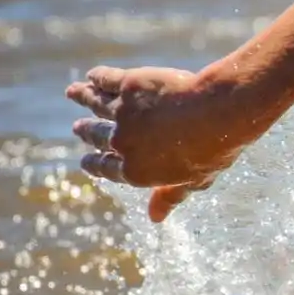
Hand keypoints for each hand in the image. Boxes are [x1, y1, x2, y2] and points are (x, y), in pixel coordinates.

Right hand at [66, 65, 245, 221]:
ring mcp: (124, 113)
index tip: (85, 161)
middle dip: (87, 132)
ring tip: (73, 92)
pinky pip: (106, 80)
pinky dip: (97, 78)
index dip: (94, 165)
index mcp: (137, 171)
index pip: (107, 169)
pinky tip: (92, 76)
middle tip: (78, 127)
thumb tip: (155, 218)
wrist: (220, 113)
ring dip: (82, 97)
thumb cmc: (214, 150)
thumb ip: (169, 196)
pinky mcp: (130, 85)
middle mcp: (123, 143)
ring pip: (96, 104)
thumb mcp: (194, 180)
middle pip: (98, 136)